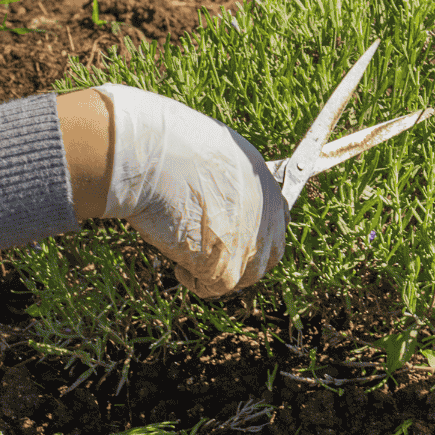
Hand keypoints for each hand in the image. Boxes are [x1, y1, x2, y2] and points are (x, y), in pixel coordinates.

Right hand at [95, 84, 286, 297]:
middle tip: (211, 253)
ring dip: (221, 272)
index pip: (277, 219)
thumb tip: (216, 193)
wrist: (156, 159)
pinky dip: (195, 282)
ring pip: (247, 275)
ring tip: (189, 257)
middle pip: (270, 253)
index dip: (254, 231)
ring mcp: (250, 242)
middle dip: (243, 257)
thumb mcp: (217, 153)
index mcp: (266, 182)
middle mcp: (268, 214)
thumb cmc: (172, 146)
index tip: (232, 235)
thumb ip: (228, 179)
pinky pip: (215, 288)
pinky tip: (178, 265)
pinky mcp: (226, 267)